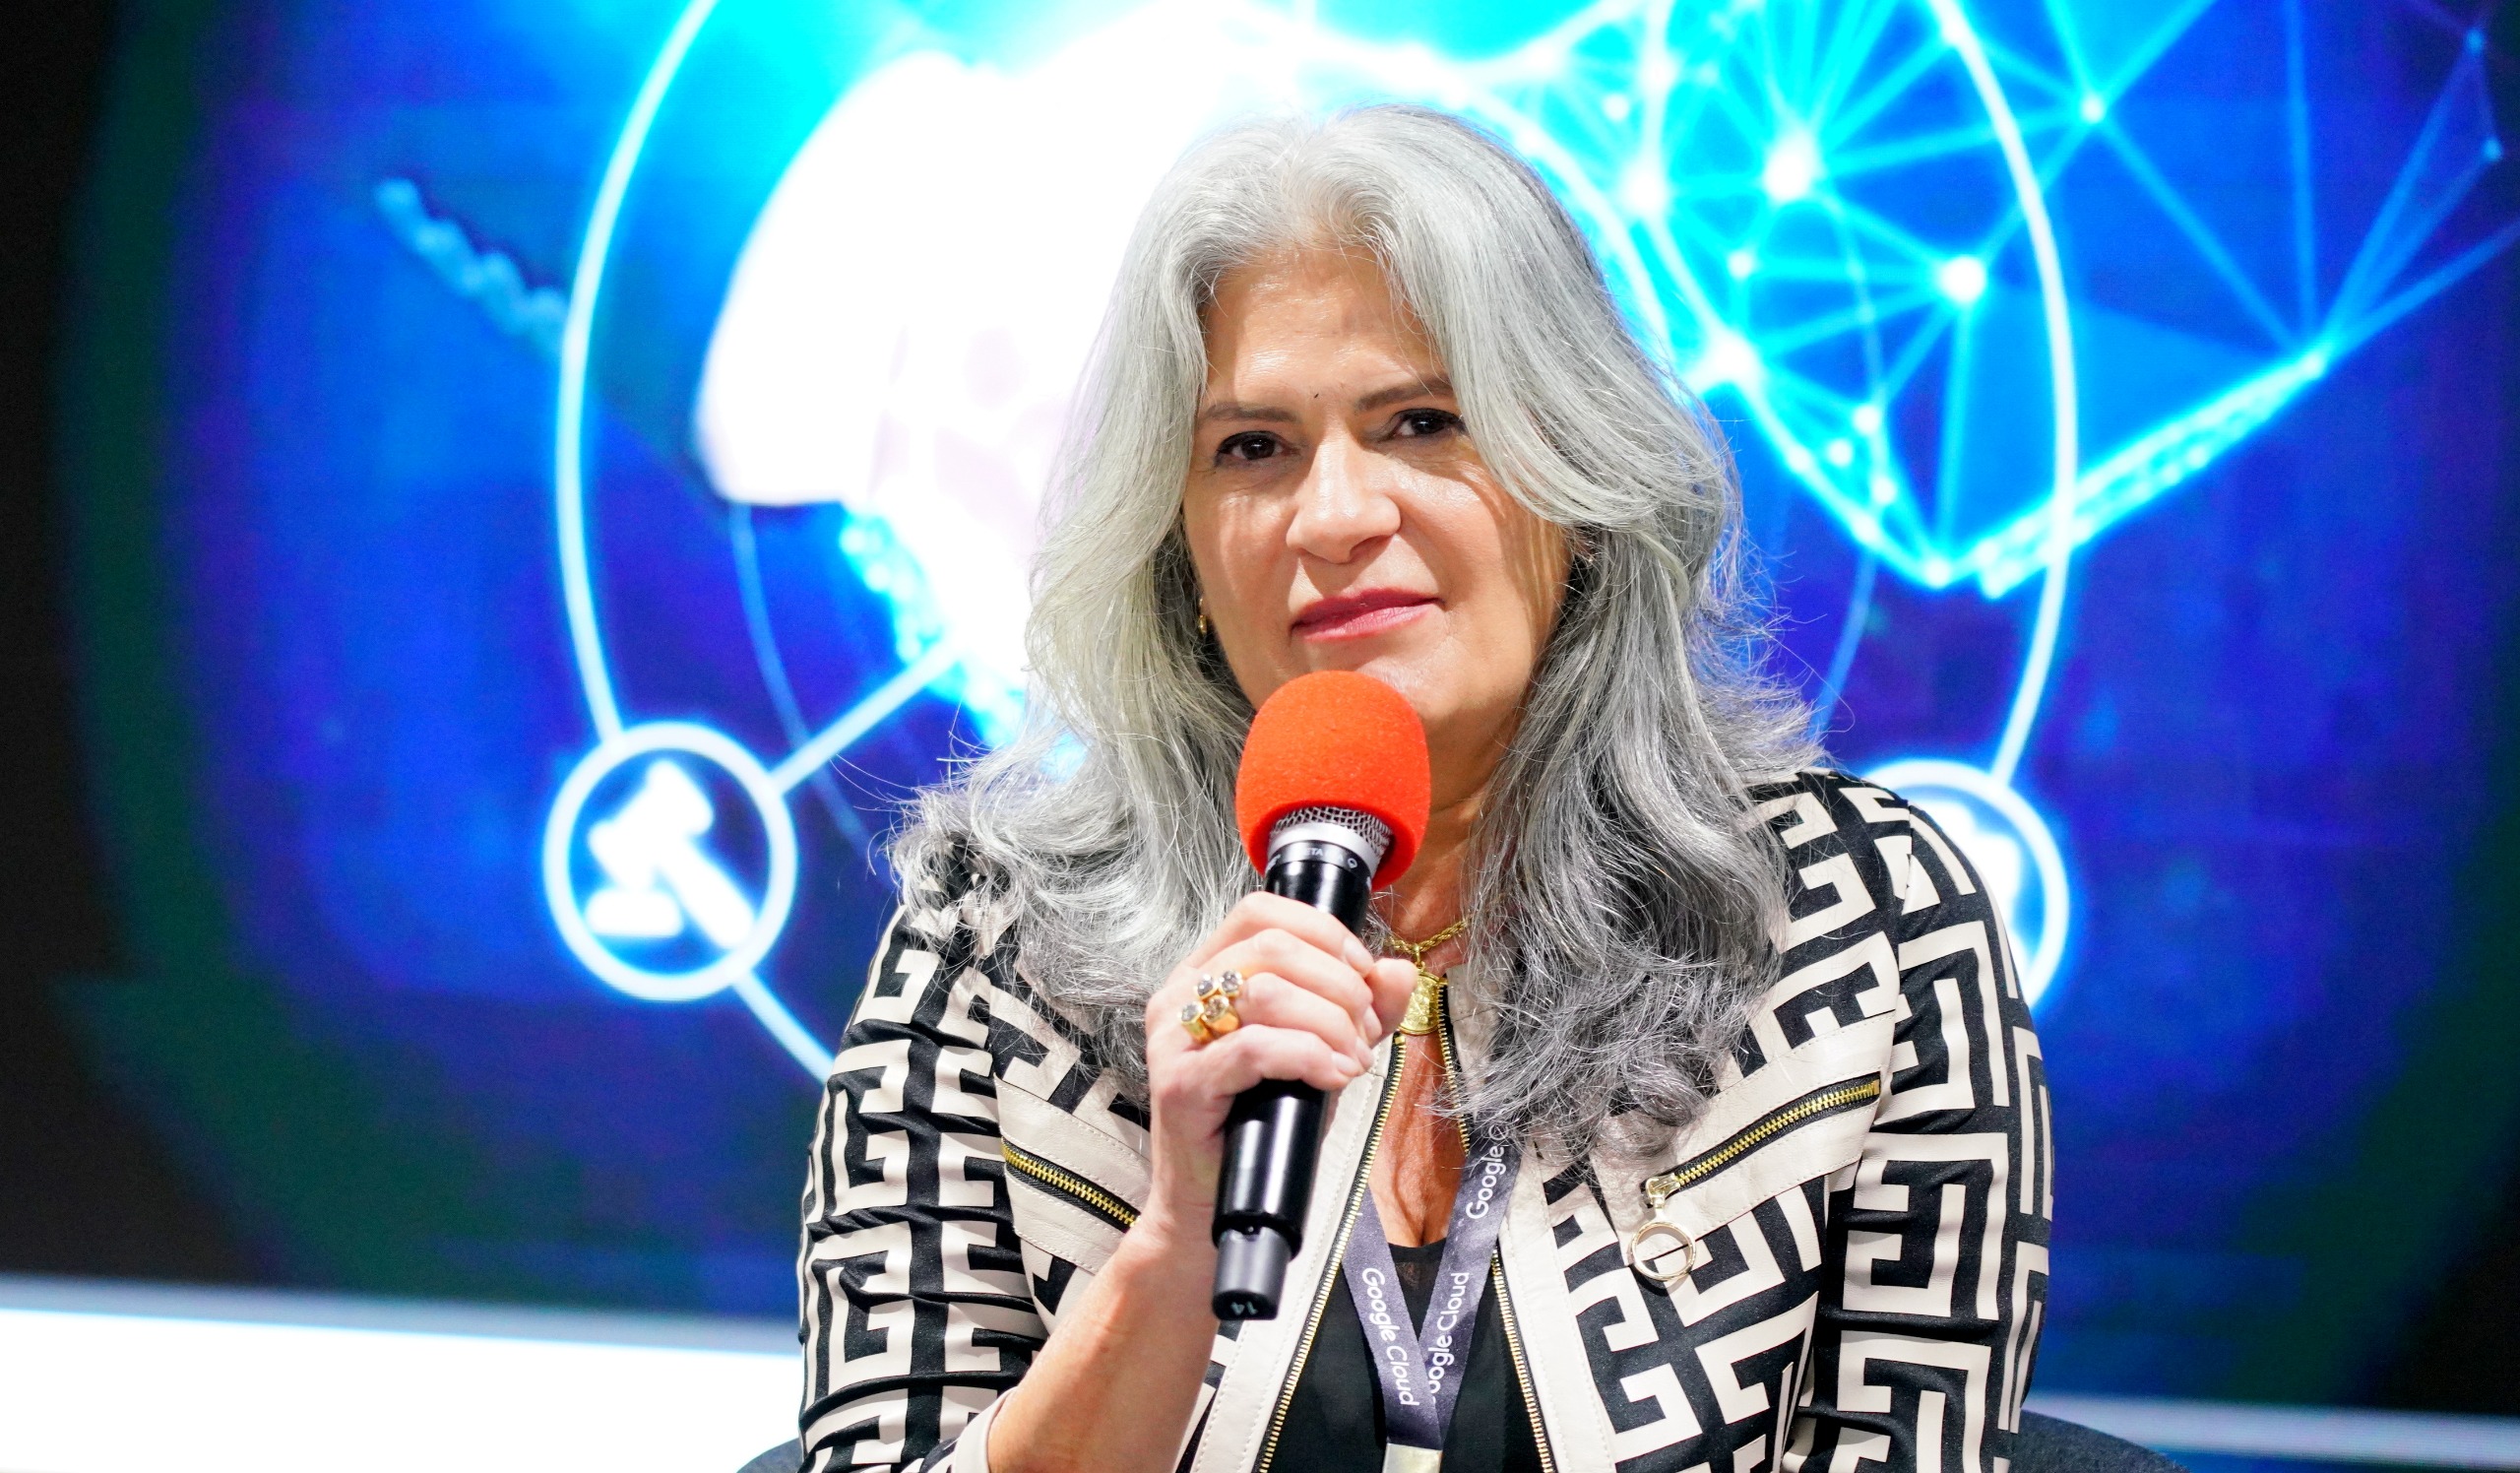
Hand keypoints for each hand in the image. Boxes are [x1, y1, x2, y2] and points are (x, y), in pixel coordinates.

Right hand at [1135, 893, 1416, 1242]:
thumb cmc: (1261, 1125)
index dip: (1325, 934)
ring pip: (1267, 992)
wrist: (1212, 1206)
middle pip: (1273, 947)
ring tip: (1350, 1059)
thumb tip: (1400, 971)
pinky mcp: (1182, 1085)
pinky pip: (1256, 1048)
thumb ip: (1359, 1010)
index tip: (1363, 974)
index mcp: (1203, 973)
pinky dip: (1310, 1056)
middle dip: (1339, 984)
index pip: (1261, 912)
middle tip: (1364, 1031)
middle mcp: (1179, 996)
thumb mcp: (1319, 1053)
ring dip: (1331, 1023)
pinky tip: (1335, 1077)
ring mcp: (1175, 1039)